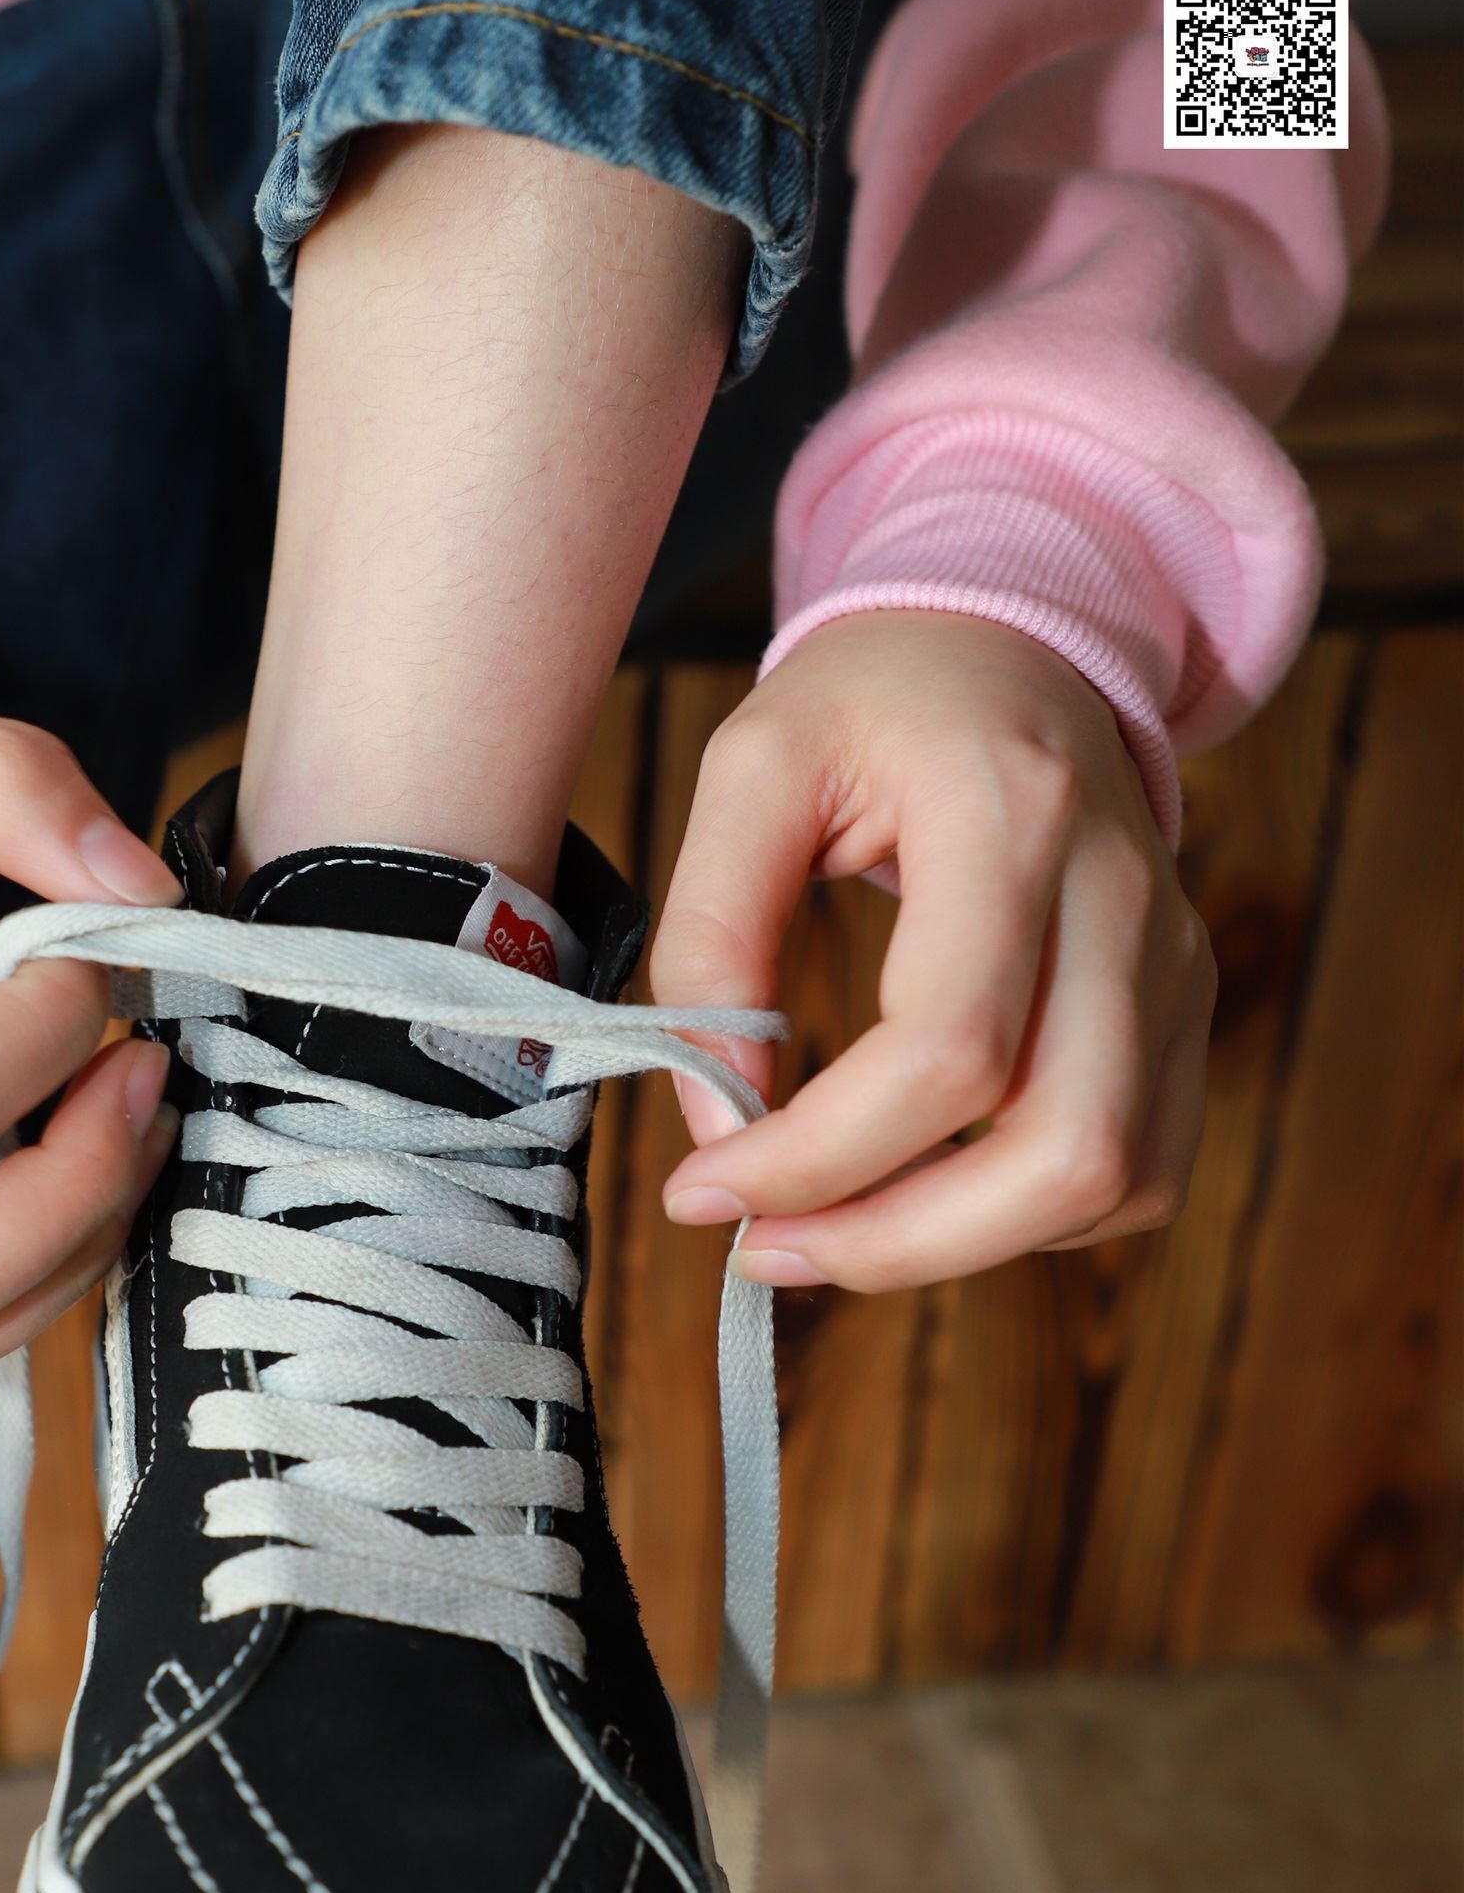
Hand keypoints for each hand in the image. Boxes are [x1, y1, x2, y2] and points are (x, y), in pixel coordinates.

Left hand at [648, 613, 1215, 1289]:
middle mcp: (1123, 899)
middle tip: (764, 1249)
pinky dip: (1026, 1221)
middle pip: (1067, 1150)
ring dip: (959, 1247)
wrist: (1010, 643)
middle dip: (899, 1241)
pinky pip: (1140, 1172)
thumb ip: (710, 938)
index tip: (706, 1188)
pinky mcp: (1185, 1006)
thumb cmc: (871, 701)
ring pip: (1115, 1182)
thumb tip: (719, 1114)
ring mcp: (1175, 960)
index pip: (949, 1049)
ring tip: (826, 1231)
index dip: (821, 1156)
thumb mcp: (750, 772)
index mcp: (1014, 817)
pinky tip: (923, 1190)